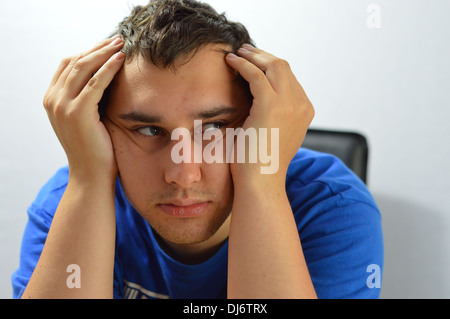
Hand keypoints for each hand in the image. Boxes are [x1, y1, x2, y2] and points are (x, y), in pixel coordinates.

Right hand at [43, 36, 124, 182]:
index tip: (108, 45)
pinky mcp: (78, 113)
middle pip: (75, 62)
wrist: (91, 175)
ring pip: (84, 68)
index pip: (68, 65)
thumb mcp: (86, 118)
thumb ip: (87, 98)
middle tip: (118, 39)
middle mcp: (53, 100)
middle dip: (98, 48)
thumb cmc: (94, 148)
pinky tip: (121, 60)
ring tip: (122, 44)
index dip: (88, 51)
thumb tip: (105, 77)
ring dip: (104, 52)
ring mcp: (62, 106)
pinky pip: (96, 83)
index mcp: (52, 99)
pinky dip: (109, 68)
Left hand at [225, 45, 313, 182]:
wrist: (260, 182)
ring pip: (273, 66)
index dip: (270, 66)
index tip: (254, 61)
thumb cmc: (259, 163)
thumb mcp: (271, 132)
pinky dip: (243, 66)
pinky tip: (231, 62)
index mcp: (304, 111)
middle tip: (245, 51)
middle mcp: (302, 105)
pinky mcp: (272, 106)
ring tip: (237, 54)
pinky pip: (257, 75)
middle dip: (263, 56)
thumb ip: (271, 113)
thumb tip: (255, 97)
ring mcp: (290, 104)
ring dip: (253, 56)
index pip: (289, 78)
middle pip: (283, 67)